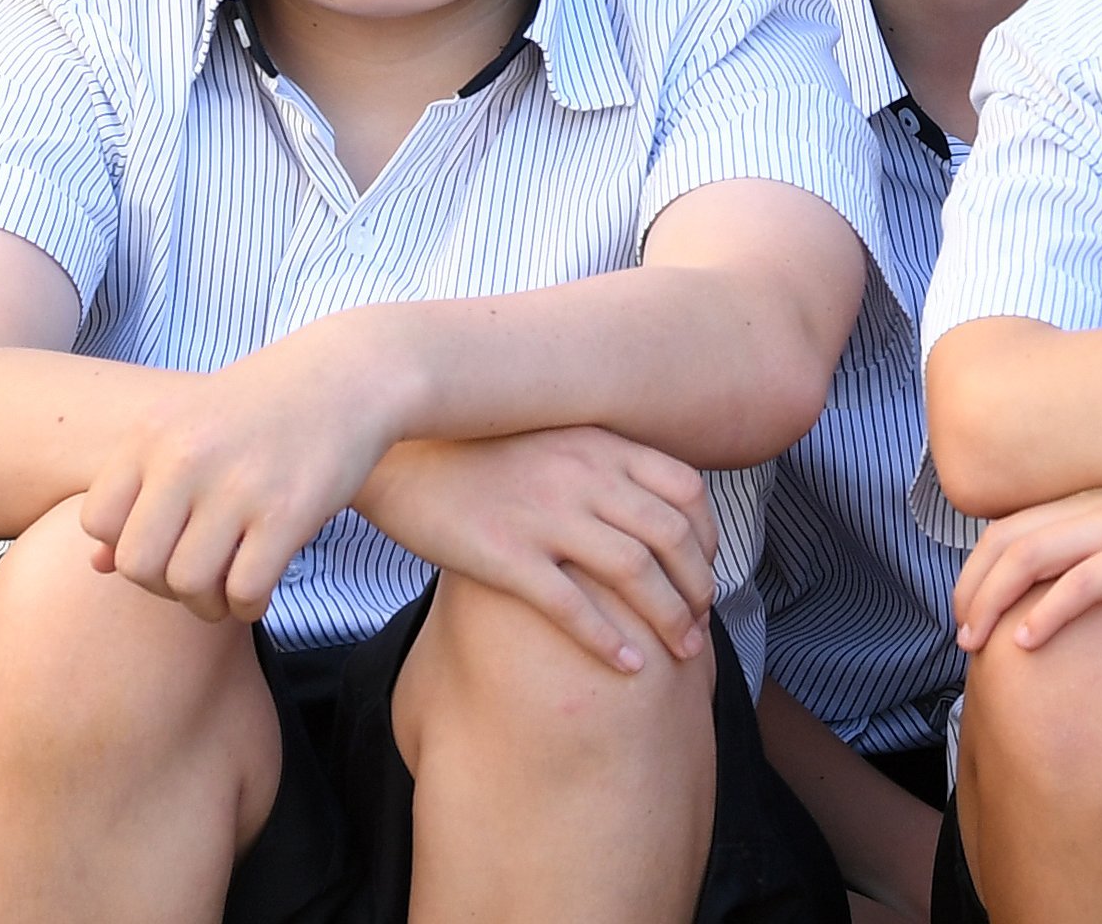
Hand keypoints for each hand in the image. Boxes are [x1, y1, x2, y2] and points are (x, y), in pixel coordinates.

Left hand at [76, 324, 410, 621]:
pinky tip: (258, 594)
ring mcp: (237, 485)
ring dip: (206, 603)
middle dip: (163, 587)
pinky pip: (245, 588)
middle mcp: (186, 457)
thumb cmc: (262, 407)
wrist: (350, 375)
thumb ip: (139, 490)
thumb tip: (97, 565)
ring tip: (226, 591)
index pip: (97, 521)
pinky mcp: (288, 511)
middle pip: (138, 563)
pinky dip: (247, 606)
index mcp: (151, 435)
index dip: (124, 547)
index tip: (162, 546)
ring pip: (188, 582)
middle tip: (195, 581)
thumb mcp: (187, 429)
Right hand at [352, 426, 717, 673]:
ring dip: (670, 616)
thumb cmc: (468, 451)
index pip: (686, 489)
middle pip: (671, 536)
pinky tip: (629, 665)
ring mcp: (544, 514)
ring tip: (685, 650)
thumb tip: (638, 502)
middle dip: (699, 586)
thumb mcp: (545, 436)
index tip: (709, 568)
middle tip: (703, 619)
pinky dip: (608, 639)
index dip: (709, 535)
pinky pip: (571, 604)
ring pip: (634, 572)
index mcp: (597, 444)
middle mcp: (581, 475)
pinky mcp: (503, 554)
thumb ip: (593, 461)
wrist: (392, 454)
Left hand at [951, 472, 1101, 653]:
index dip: (977, 568)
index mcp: (1097, 499)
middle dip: (971, 588)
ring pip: (1031, 557)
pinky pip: (1084, 583)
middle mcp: (1099, 505)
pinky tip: (1026, 642)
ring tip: (975, 643)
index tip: (966, 608)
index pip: (1012, 526)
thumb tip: (1098, 584)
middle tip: (959, 634)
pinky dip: (1047, 612)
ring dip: (993, 602)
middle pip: (1006, 541)